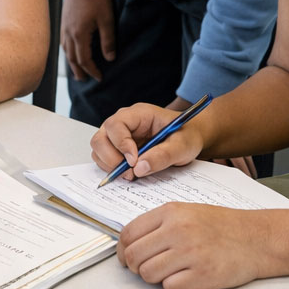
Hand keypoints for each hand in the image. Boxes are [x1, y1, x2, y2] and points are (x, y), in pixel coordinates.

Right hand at [61, 0, 114, 81]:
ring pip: (66, 50)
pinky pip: (63, 41)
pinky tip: (70, 50)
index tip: (100, 77)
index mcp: (79, 34)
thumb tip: (109, 58)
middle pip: (72, 58)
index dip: (92, 70)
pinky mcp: (64, 20)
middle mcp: (68, 33)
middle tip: (84, 80)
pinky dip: (67, 50)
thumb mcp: (107, 19)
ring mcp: (64, 26)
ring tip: (76, 70)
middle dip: (79, 70)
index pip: (84, 59)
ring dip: (71, 62)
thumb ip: (108, 40)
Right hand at [90, 101, 204, 178]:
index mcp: (139, 114)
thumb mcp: (183, 145)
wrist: (189, 138)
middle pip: (101, 137)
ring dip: (110, 165)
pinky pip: (104, 158)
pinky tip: (129, 173)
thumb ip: (163, 155)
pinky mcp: (118, 148)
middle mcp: (124, 122)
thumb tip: (139, 168)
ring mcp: (118, 135)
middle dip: (111, 158)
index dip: (121, 144)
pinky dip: (111, 168)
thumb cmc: (186, 136)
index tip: (134, 161)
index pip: (116, 124)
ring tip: (131, 174)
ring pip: (99, 148)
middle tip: (129, 172)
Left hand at [118, 204, 262, 288]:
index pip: (128, 233)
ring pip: (148, 274)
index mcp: (170, 212)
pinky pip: (169, 288)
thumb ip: (158, 224)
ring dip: (154, 277)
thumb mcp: (187, 212)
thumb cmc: (221, 226)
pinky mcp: (202, 275)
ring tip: (170, 271)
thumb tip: (129, 245)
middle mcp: (177, 230)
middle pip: (134, 256)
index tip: (126, 258)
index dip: (122, 250)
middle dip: (135, 267)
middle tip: (146, 268)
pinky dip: (174, 286)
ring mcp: (190, 253)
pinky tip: (186, 278)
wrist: (257, 238)